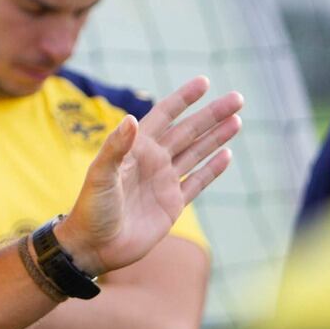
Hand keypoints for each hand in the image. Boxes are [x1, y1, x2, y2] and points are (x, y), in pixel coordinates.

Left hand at [56, 77, 241, 274]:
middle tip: (238, 98)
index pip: (165, 115)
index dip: (184, 98)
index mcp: (136, 148)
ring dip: (217, 137)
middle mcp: (153, 160)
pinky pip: (197, 183)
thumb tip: (132, 118)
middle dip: (212, 114)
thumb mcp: (101, 175)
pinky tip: (227, 155)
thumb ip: (116, 148)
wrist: (95, 247)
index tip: (204, 82)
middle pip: (189, 131)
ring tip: (237, 120)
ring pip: (197, 153)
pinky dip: (212, 169)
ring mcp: (164, 182)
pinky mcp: (172, 205)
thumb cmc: (92, 208)